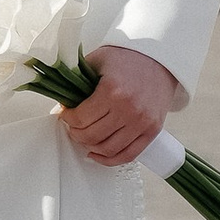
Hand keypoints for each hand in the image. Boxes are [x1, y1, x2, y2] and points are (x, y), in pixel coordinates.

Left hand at [61, 39, 180, 167]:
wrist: (159, 60)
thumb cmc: (127, 59)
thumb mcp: (98, 60)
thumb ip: (78, 79)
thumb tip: (61, 103)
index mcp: (113, 90)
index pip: (81, 118)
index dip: (68, 119)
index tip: (65, 114)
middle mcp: (129, 109)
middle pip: (92, 136)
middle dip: (76, 133)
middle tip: (73, 126)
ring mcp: (142, 122)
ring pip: (108, 149)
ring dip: (90, 147)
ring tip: (84, 137)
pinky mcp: (152, 131)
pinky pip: (128, 155)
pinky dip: (110, 159)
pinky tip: (97, 153)